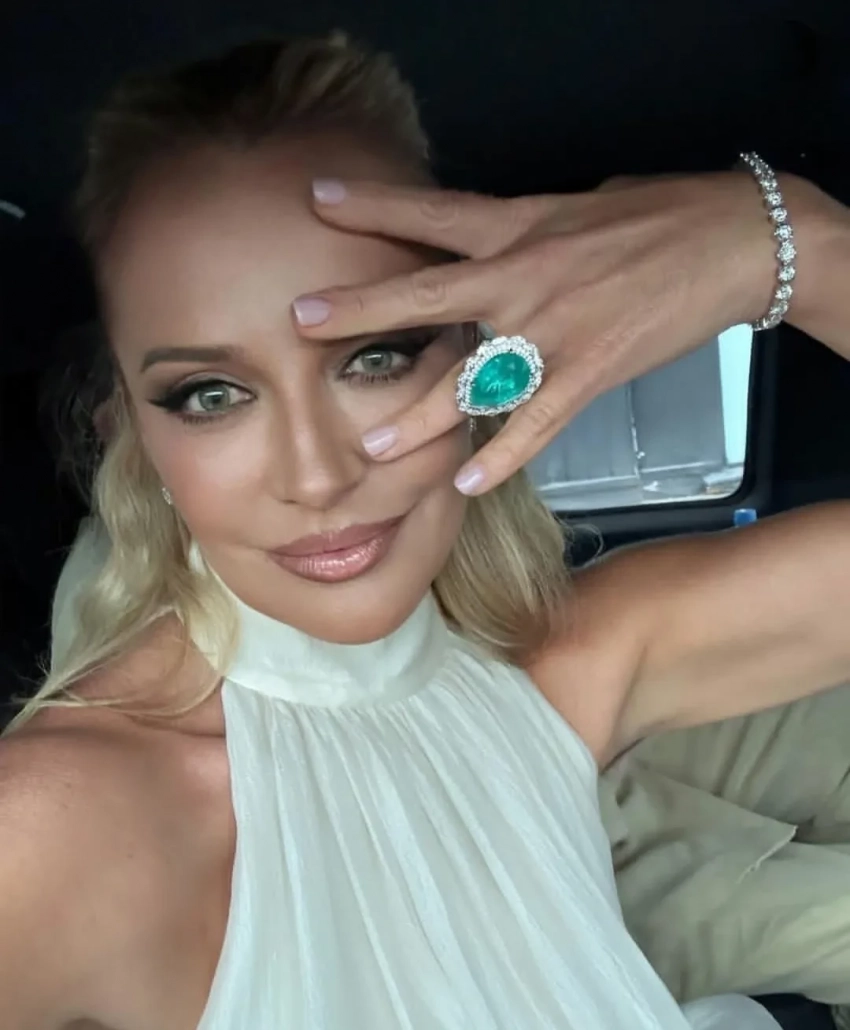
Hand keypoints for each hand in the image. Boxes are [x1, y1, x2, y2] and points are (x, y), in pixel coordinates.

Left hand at [292, 173, 775, 493]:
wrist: (729, 240)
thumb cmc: (656, 215)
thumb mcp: (576, 206)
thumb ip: (523, 232)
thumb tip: (490, 246)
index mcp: (519, 226)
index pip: (433, 212)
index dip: (374, 205)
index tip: (318, 199)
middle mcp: (524, 277)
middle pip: (429, 293)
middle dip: (362, 310)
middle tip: (301, 323)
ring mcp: (554, 330)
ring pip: (473, 379)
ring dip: (420, 417)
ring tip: (373, 449)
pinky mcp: (590, 372)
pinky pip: (535, 424)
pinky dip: (502, 456)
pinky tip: (468, 482)